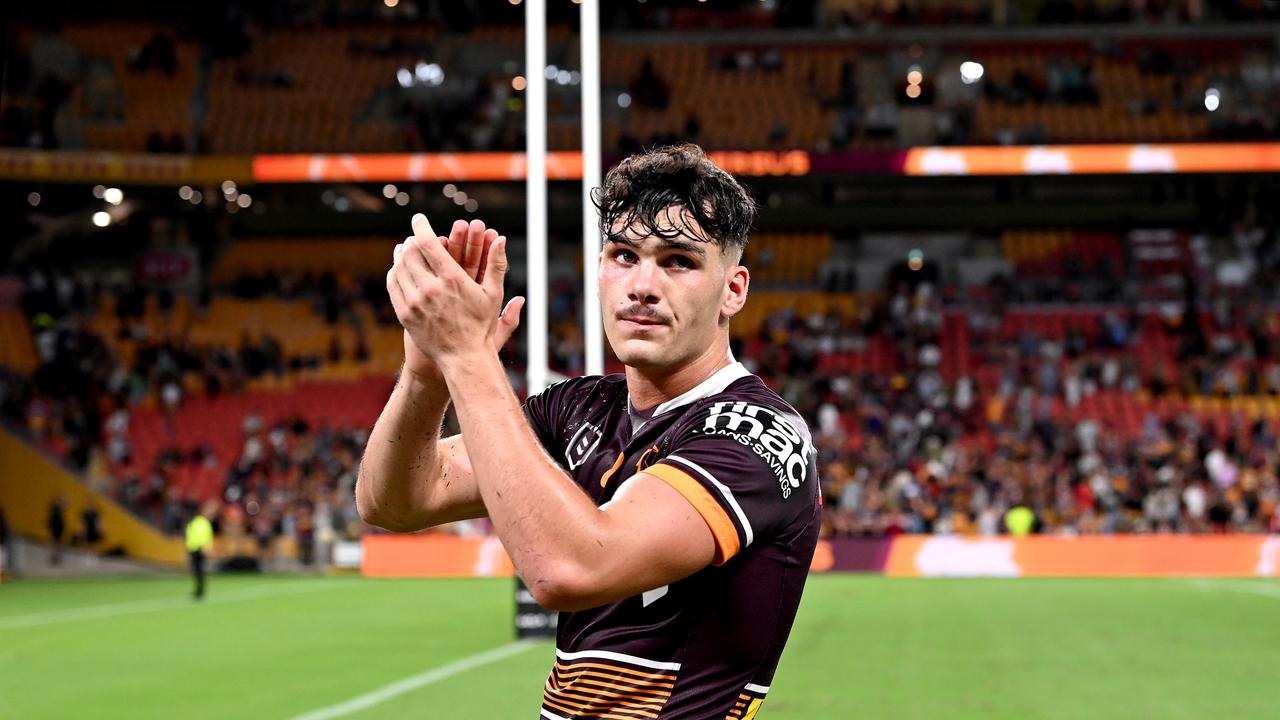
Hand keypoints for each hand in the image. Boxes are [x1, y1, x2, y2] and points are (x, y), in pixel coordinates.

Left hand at [387, 214, 522, 380]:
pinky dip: (395, 272)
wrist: (462, 356)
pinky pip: (394, 284)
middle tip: (413, 236)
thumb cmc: (480, 324)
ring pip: (399, 267)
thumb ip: (496, 264)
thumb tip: (502, 239)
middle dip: (411, 240)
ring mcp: (415, 302)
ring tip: (405, 249)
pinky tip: (400, 269)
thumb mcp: (492, 294)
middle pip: (410, 252)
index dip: (421, 226)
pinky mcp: (405, 313)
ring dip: (401, 254)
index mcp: (452, 280)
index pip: (429, 243)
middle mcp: (431, 289)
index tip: (419, 218)